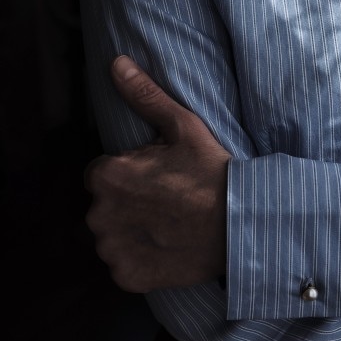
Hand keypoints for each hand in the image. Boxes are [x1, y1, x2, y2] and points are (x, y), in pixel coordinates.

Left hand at [84, 55, 229, 291]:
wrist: (240, 224)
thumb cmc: (211, 171)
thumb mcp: (181, 126)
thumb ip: (143, 95)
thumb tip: (116, 63)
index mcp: (108, 176)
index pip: (100, 174)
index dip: (128, 174)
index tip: (155, 177)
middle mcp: (100, 215)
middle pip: (104, 206)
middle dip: (126, 202)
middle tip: (164, 200)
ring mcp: (113, 250)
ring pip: (111, 236)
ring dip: (129, 231)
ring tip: (165, 224)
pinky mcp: (127, 277)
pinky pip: (122, 265)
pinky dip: (138, 259)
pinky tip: (164, 247)